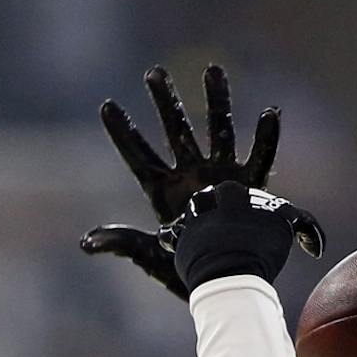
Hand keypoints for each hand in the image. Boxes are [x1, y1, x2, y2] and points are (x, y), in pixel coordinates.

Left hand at [81, 63, 315, 299]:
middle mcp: (191, 178)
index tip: (107, 106)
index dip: (123, 133)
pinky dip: (267, 138)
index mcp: (163, 193)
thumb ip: (122, 243)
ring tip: (213, 70)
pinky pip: (261, 159)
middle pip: (177, 132)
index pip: (138, 157)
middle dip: (166, 102)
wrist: (223, 286)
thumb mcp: (150, 255)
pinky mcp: (249, 188)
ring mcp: (220, 177)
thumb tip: (86, 243)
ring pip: (219, 131)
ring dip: (217, 101)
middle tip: (155, 73)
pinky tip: (270, 112)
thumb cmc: (184, 272)